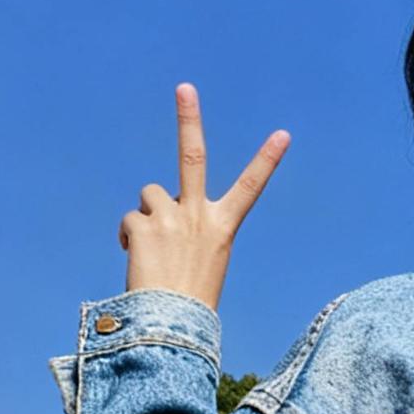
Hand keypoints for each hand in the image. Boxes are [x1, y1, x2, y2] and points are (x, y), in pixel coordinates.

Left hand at [118, 84, 291, 311]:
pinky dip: (130, 238)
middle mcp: (199, 215)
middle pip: (193, 156)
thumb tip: (156, 208)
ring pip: (150, 195)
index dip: (267, 160)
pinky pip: (131, 220)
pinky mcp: (145, 225)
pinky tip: (138, 261)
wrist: (172, 326)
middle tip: (185, 88)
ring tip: (153, 249)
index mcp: (222, 227)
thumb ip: (186, 228)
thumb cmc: (190, 301)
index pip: (250, 188)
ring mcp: (171, 217)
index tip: (283, 134)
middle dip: (189, 119)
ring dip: (148, 215)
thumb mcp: (202, 261)